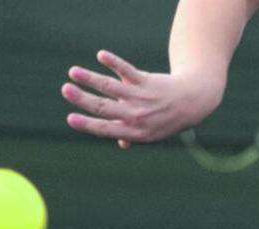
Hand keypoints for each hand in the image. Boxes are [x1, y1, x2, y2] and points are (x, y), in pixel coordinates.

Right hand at [62, 50, 221, 148]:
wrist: (192, 102)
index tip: (70, 118)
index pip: (106, 129)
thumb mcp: (153, 134)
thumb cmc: (168, 119)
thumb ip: (133, 136)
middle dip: (83, 99)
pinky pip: (128, 70)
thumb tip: (120, 142)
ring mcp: (142, 98)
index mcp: (135, 132)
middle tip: (65, 90)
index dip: (87, 124)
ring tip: (73, 72)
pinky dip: (114, 62)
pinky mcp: (146, 81)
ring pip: (111, 87)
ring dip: (90, 78)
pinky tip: (102, 55)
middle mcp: (137, 116)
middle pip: (104, 107)